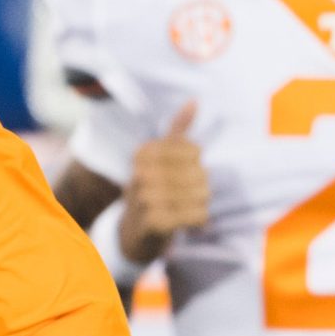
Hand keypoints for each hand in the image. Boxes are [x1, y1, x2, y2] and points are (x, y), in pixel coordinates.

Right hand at [119, 102, 207, 262]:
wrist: (132, 234)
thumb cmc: (152, 191)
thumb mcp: (160, 159)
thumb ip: (177, 131)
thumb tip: (194, 101)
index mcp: (144, 153)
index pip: (194, 150)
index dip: (196, 164)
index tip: (183, 174)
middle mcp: (141, 173)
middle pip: (199, 172)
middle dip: (201, 186)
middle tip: (190, 196)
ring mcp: (145, 198)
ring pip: (200, 194)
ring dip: (201, 204)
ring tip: (190, 208)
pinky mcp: (154, 222)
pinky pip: (195, 215)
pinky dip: (200, 220)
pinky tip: (193, 222)